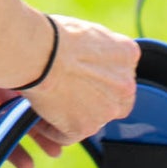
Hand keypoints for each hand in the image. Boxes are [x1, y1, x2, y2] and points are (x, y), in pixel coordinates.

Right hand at [23, 14, 139, 149]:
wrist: (40, 52)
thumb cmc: (54, 36)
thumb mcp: (88, 32)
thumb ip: (100, 50)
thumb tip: (92, 60)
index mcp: (127, 54)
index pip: (120, 73)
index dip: (99, 77)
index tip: (81, 75)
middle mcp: (125, 85)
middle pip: (112, 100)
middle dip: (92, 99)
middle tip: (65, 91)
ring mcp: (107, 109)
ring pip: (90, 119)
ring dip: (72, 115)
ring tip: (46, 102)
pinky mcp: (86, 128)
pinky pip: (68, 135)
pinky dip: (53, 129)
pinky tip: (39, 115)